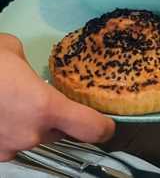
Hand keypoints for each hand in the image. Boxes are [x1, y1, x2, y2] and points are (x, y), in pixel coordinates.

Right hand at [0, 34, 114, 161]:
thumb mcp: (12, 52)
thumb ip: (30, 67)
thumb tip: (29, 71)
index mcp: (43, 107)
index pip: (91, 128)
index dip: (104, 127)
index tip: (108, 123)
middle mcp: (30, 134)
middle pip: (63, 133)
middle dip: (62, 121)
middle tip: (51, 102)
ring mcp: (7, 148)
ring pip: (37, 138)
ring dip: (36, 125)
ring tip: (18, 103)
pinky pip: (14, 141)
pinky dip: (15, 129)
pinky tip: (2, 111)